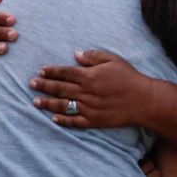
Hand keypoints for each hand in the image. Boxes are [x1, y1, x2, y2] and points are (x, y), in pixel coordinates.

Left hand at [30, 50, 155, 128]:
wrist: (144, 100)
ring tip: (35, 101)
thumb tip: (76, 54)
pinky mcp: (94, 121)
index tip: (40, 70)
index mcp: (90, 75)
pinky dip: (63, 120)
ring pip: (63, 105)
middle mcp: (87, 92)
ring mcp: (89, 108)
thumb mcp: (113, 60)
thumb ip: (93, 56)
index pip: (65, 72)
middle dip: (44, 85)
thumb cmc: (129, 77)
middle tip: (31, 84)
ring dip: (48, 103)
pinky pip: (75, 121)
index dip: (51, 71)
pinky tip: (53, 118)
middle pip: (60, 88)